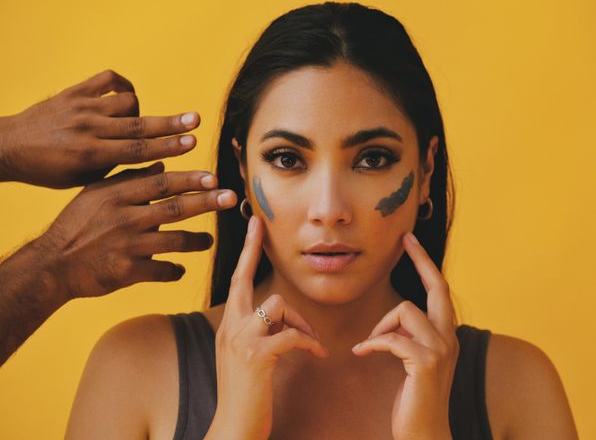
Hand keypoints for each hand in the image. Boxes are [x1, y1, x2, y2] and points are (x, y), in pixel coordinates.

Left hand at [0, 69, 199, 187]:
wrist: (8, 147)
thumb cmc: (48, 171)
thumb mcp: (82, 180)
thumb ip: (117, 169)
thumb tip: (156, 163)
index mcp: (88, 154)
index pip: (136, 150)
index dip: (168, 146)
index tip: (192, 143)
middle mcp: (87, 127)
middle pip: (138, 125)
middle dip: (171, 124)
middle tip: (196, 121)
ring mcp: (80, 106)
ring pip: (127, 101)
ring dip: (140, 112)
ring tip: (141, 124)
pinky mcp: (74, 91)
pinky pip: (109, 79)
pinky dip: (124, 86)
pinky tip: (128, 97)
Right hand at [36, 161, 236, 300]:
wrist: (51, 265)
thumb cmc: (76, 225)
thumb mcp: (97, 195)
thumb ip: (129, 179)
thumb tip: (162, 164)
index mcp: (116, 195)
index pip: (160, 183)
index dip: (189, 180)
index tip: (214, 177)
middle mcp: (123, 218)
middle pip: (173, 207)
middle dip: (206, 202)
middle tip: (231, 198)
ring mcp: (126, 246)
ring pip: (173, 241)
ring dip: (197, 241)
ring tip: (210, 240)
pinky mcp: (126, 272)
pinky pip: (160, 271)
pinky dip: (174, 270)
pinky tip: (181, 269)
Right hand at [204, 215, 328, 439]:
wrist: (233, 428)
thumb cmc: (246, 394)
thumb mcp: (246, 357)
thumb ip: (256, 333)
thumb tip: (278, 317)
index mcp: (228, 326)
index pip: (235, 282)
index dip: (245, 253)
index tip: (252, 227)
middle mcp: (230, 327)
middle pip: (242, 278)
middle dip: (251, 249)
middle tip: (259, 226)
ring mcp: (241, 340)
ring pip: (277, 304)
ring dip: (301, 321)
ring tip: (310, 342)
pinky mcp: (257, 356)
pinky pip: (292, 335)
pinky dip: (309, 343)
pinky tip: (316, 355)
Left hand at [351, 232, 457, 439]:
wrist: (424, 433)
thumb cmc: (415, 399)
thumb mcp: (415, 361)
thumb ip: (410, 337)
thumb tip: (395, 318)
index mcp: (446, 335)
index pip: (440, 290)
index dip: (426, 264)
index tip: (411, 241)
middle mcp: (449, 337)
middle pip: (437, 287)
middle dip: (421, 259)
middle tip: (405, 239)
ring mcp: (440, 349)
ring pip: (405, 311)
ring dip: (381, 326)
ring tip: (371, 345)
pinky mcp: (425, 363)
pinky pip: (391, 338)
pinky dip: (372, 343)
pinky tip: (362, 354)